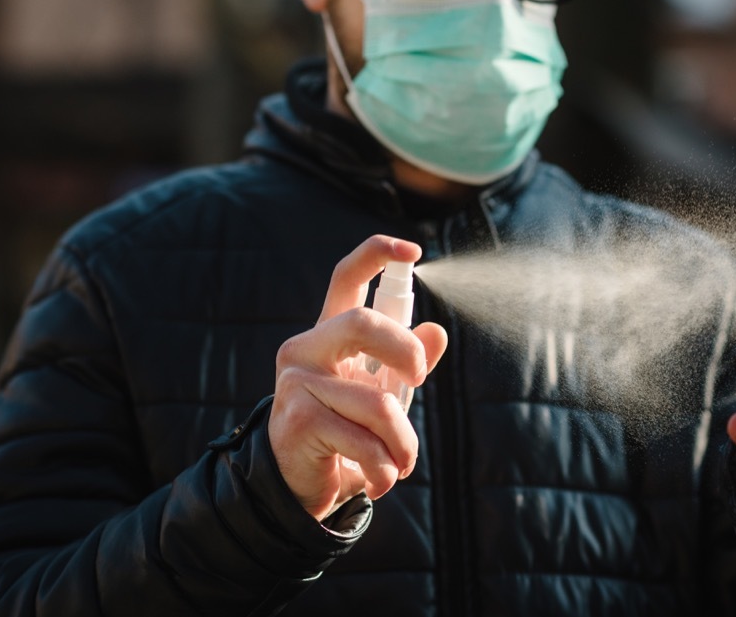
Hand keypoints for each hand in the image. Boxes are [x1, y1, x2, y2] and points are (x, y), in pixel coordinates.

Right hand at [269, 236, 447, 521]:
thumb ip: (407, 361)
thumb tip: (438, 331)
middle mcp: (307, 348)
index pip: (346, 277)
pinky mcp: (299, 420)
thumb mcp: (382, 393)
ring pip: (376, 402)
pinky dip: (384, 466)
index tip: (412, 249)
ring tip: (402, 462)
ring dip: (403, 442)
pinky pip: (363, 440)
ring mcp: (298, 383)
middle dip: (405, 350)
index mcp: (329, 332)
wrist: (300, 486)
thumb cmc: (345, 431)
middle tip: (419, 379)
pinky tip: (381, 479)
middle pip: (361, 322)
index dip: (377, 254)